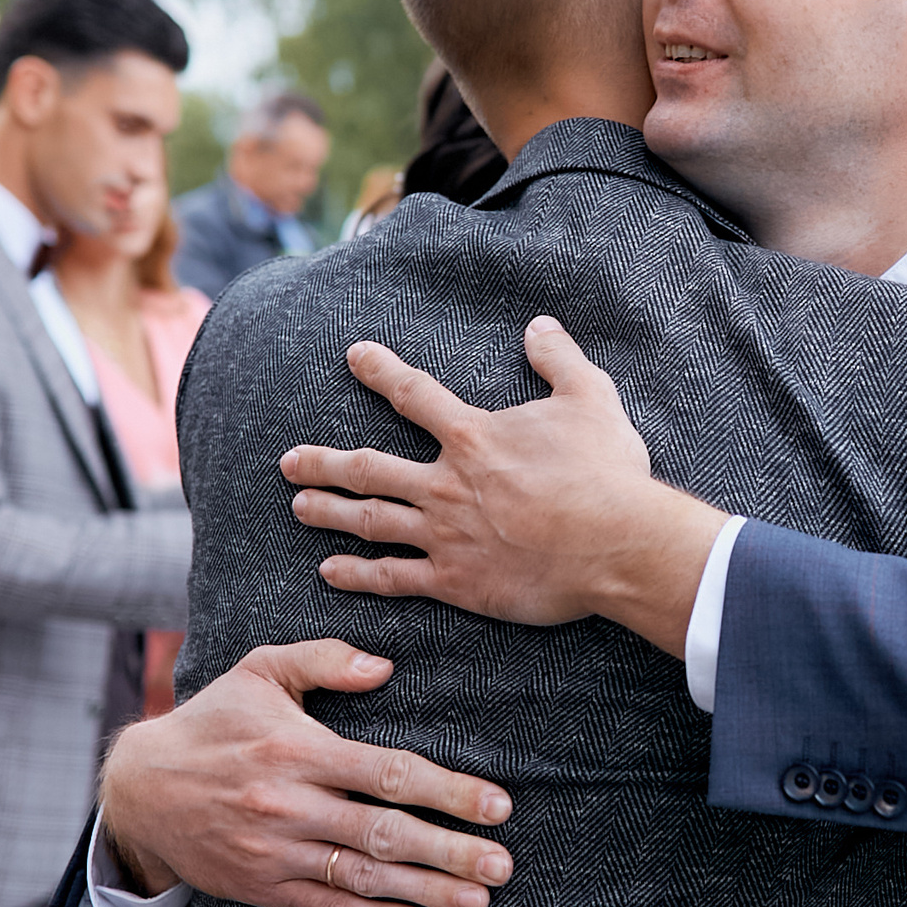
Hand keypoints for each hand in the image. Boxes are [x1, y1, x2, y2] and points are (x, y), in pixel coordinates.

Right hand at [99, 636, 512, 906]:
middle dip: (451, 852)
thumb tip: (385, 666)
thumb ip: (324, 660)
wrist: (138, 789)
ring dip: (426, 893)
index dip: (448, 792)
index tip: (498, 806)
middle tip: (504, 866)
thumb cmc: (213, 721)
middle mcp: (290, 805)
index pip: (388, 773)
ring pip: (363, 877)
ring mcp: (275, 852)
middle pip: (384, 833)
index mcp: (299, 750)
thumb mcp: (260, 671)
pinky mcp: (263, 887)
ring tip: (478, 901)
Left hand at [282, 316, 725, 656]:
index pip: (413, 394)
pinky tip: (330, 572)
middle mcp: (445, 484)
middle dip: (324, 462)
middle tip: (289, 460)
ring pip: (371, 520)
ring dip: (330, 512)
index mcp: (472, 436)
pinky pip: (394, 577)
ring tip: (299, 506)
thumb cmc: (606, 472)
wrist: (616, 544)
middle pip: (369, 467)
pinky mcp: (456, 580)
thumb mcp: (591, 399)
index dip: (381, 371)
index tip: (355, 357)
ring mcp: (444, 534)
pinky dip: (359, 575)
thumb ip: (559, 359)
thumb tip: (540, 326)